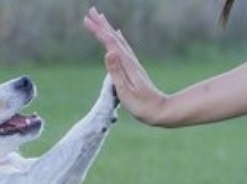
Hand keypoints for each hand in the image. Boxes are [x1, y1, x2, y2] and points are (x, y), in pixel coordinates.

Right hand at [83, 7, 168, 126]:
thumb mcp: (126, 91)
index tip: (86, 19)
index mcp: (126, 65)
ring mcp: (133, 63)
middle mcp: (130, 60)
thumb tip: (108, 52)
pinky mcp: (134, 68)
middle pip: (114, 38)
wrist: (161, 110)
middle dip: (102, 24)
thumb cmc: (142, 105)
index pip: (109, 43)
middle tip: (91, 10)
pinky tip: (117, 34)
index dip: (98, 31)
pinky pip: (123, 47)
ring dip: (108, 28)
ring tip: (101, 18)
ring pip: (118, 40)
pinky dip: (118, 38)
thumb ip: (116, 72)